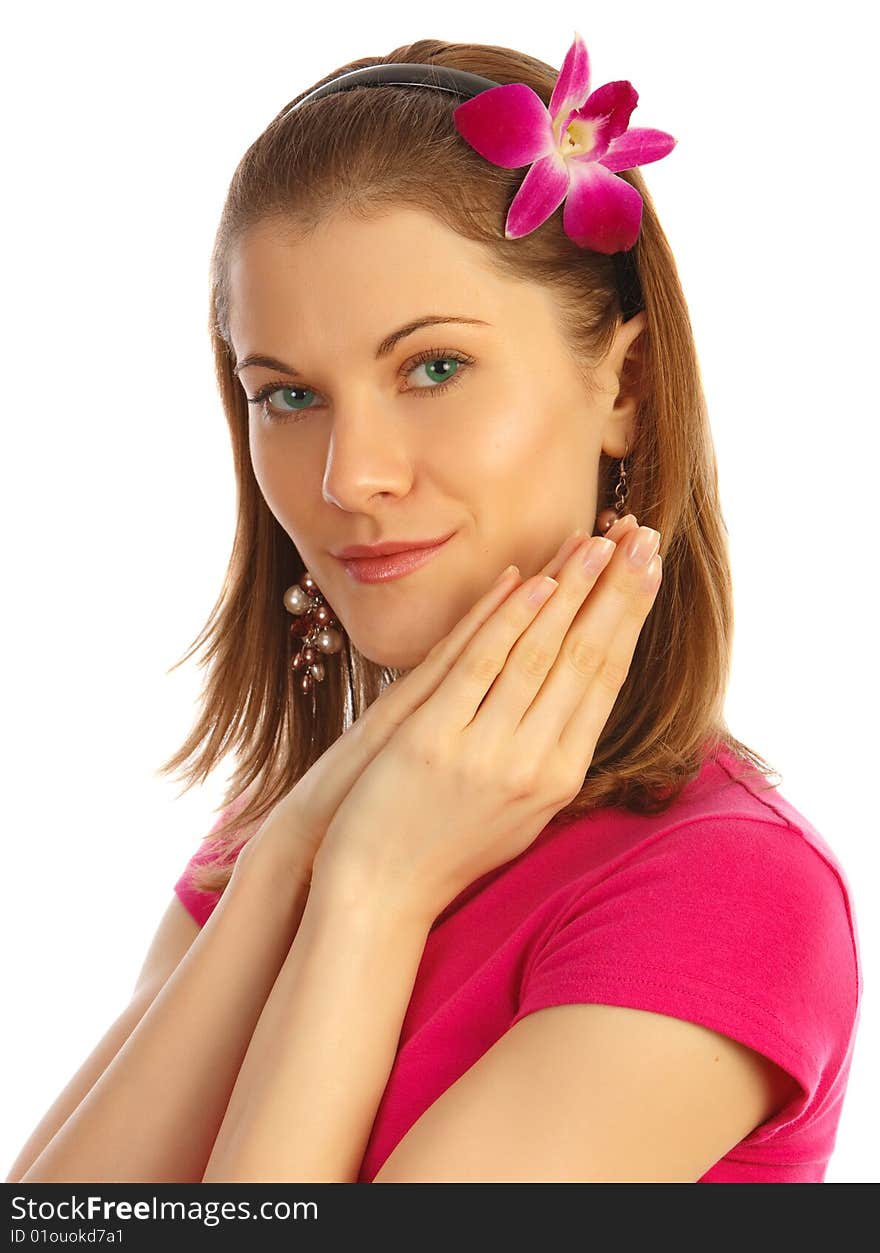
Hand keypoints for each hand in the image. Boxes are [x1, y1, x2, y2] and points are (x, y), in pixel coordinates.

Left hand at [311, 520, 661, 923]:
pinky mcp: (435, 741)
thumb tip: (576, 698)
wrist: (380, 895)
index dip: (630, 618)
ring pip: (541, 655)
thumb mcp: (517, 810)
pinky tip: (533, 581)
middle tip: (645, 534)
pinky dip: (508, 620)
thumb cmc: (446, 848)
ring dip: (573, 591)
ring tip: (599, 539)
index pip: (605, 681)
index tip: (650, 567)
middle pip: (586, 659)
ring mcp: (486, 753)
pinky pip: (481, 668)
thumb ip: (547, 752)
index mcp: (560, 778)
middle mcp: (535, 765)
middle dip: (619, 591)